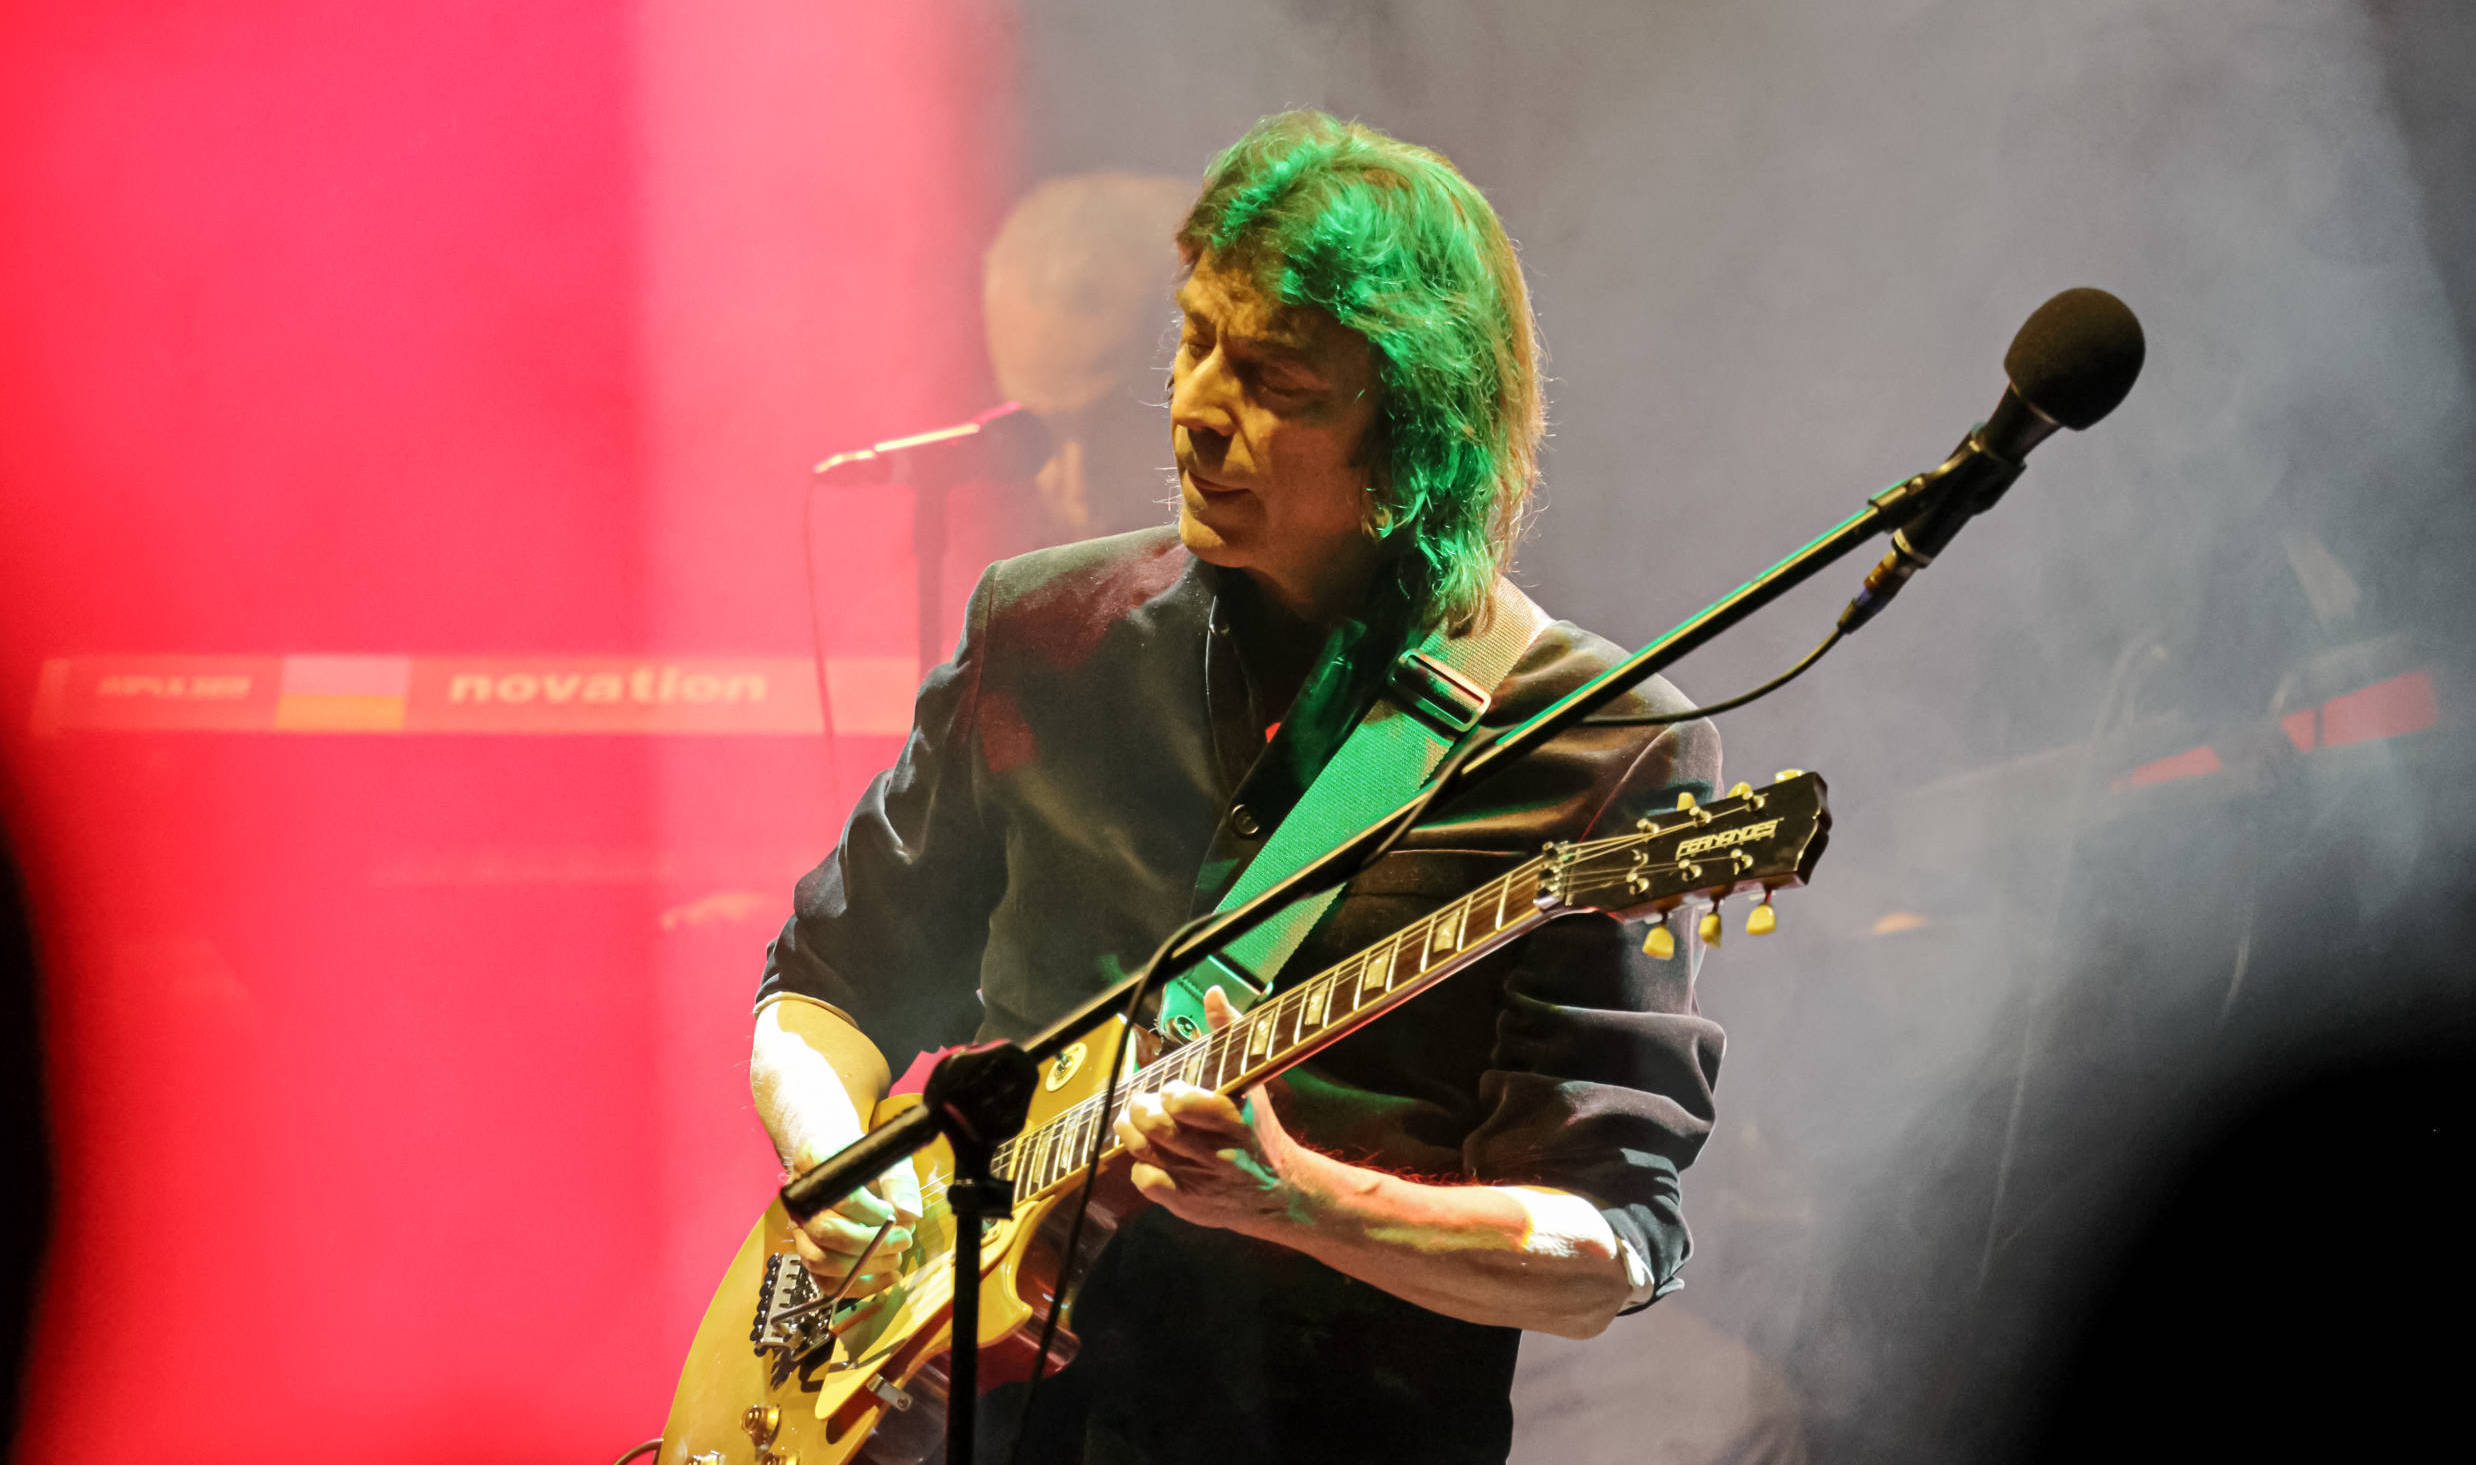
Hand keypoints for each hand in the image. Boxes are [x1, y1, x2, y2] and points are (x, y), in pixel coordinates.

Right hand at [785, 1141, 923, 1333]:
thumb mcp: (887, 1160)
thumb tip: (908, 1214)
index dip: (871, 1212)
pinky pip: (826, 1281)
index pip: (840, 1197)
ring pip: (821, 1261)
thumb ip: (899, 1183)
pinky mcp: (808, 1253)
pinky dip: (859, 1285)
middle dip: (871, 1243)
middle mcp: (798, 1199)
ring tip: (895, 1258)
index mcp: (813, 1162)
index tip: (894, 1214)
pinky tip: (889, 1276)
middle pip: (827, 1231)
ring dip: (864, 1267)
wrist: (842, 1165)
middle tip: (903, 1239)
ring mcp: (799, 1229)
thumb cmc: (865, 1161)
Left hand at [1112, 987, 1323, 1236]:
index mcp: (1237, 1119)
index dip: (1171, 1093)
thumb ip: (1230, 1035)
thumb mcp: (1251, 1081)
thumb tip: (1213, 993)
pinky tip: (1150, 1155)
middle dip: (1140, 1108)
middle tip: (1142, 1101)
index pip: (1185, 1104)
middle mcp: (1219, 1153)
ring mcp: (1201, 1181)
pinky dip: (1139, 1165)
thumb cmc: (1257, 1128)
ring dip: (1131, 1131)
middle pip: (1157, 1128)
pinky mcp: (1187, 1204)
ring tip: (1134, 1120)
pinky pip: (1146, 1181)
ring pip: (1145, 1151)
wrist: (1280, 1192)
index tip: (1172, 1089)